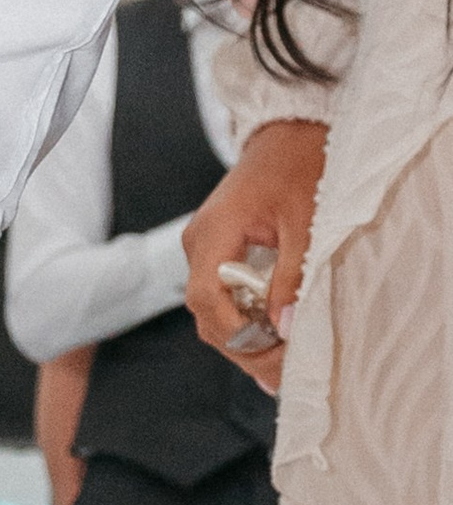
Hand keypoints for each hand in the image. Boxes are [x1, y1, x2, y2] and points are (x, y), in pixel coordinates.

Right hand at [184, 120, 325, 397]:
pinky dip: (245, 321)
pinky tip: (272, 340)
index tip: (272, 356)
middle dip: (243, 348)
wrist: (290, 131)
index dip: (236, 335)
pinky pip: (221, 297)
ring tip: (282, 363)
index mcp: (213, 233)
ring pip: (212, 312)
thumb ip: (292, 276)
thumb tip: (284, 328)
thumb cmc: (299, 165)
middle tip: (284, 373)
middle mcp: (198, 244)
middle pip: (206, 315)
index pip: (206, 300)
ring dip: (244, 339)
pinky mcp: (216, 251)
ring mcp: (203, 248)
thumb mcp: (305, 222)